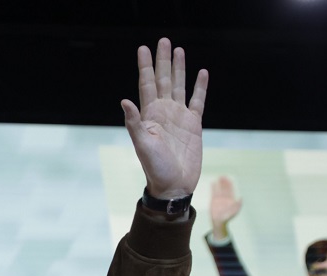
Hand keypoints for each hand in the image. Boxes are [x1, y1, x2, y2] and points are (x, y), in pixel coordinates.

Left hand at [121, 38, 207, 199]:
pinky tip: (201, 72)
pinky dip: (200, 87)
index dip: (145, 66)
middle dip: (162, 60)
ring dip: (179, 68)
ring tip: (179, 50)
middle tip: (163, 41)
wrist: (174, 185)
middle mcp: (164, 112)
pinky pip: (198, 101)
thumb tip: (125, 101)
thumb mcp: (142, 145)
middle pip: (163, 79)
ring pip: (180, 86)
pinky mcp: (194, 124)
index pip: (146, 84)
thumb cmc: (155, 168)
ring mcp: (179, 117)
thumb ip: (134, 123)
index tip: (143, 48)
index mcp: (149, 114)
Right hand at [209, 176, 240, 239]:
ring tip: (218, 177)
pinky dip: (213, 187)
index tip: (229, 178)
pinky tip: (212, 182)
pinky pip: (213, 192)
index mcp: (231, 198)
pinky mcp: (213, 200)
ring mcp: (219, 198)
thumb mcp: (234, 211)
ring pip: (219, 188)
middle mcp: (225, 197)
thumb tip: (241, 198)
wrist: (219, 221)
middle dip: (224, 182)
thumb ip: (238, 205)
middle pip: (225, 187)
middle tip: (223, 176)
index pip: (231, 189)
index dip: (230, 183)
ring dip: (219, 183)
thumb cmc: (228, 217)